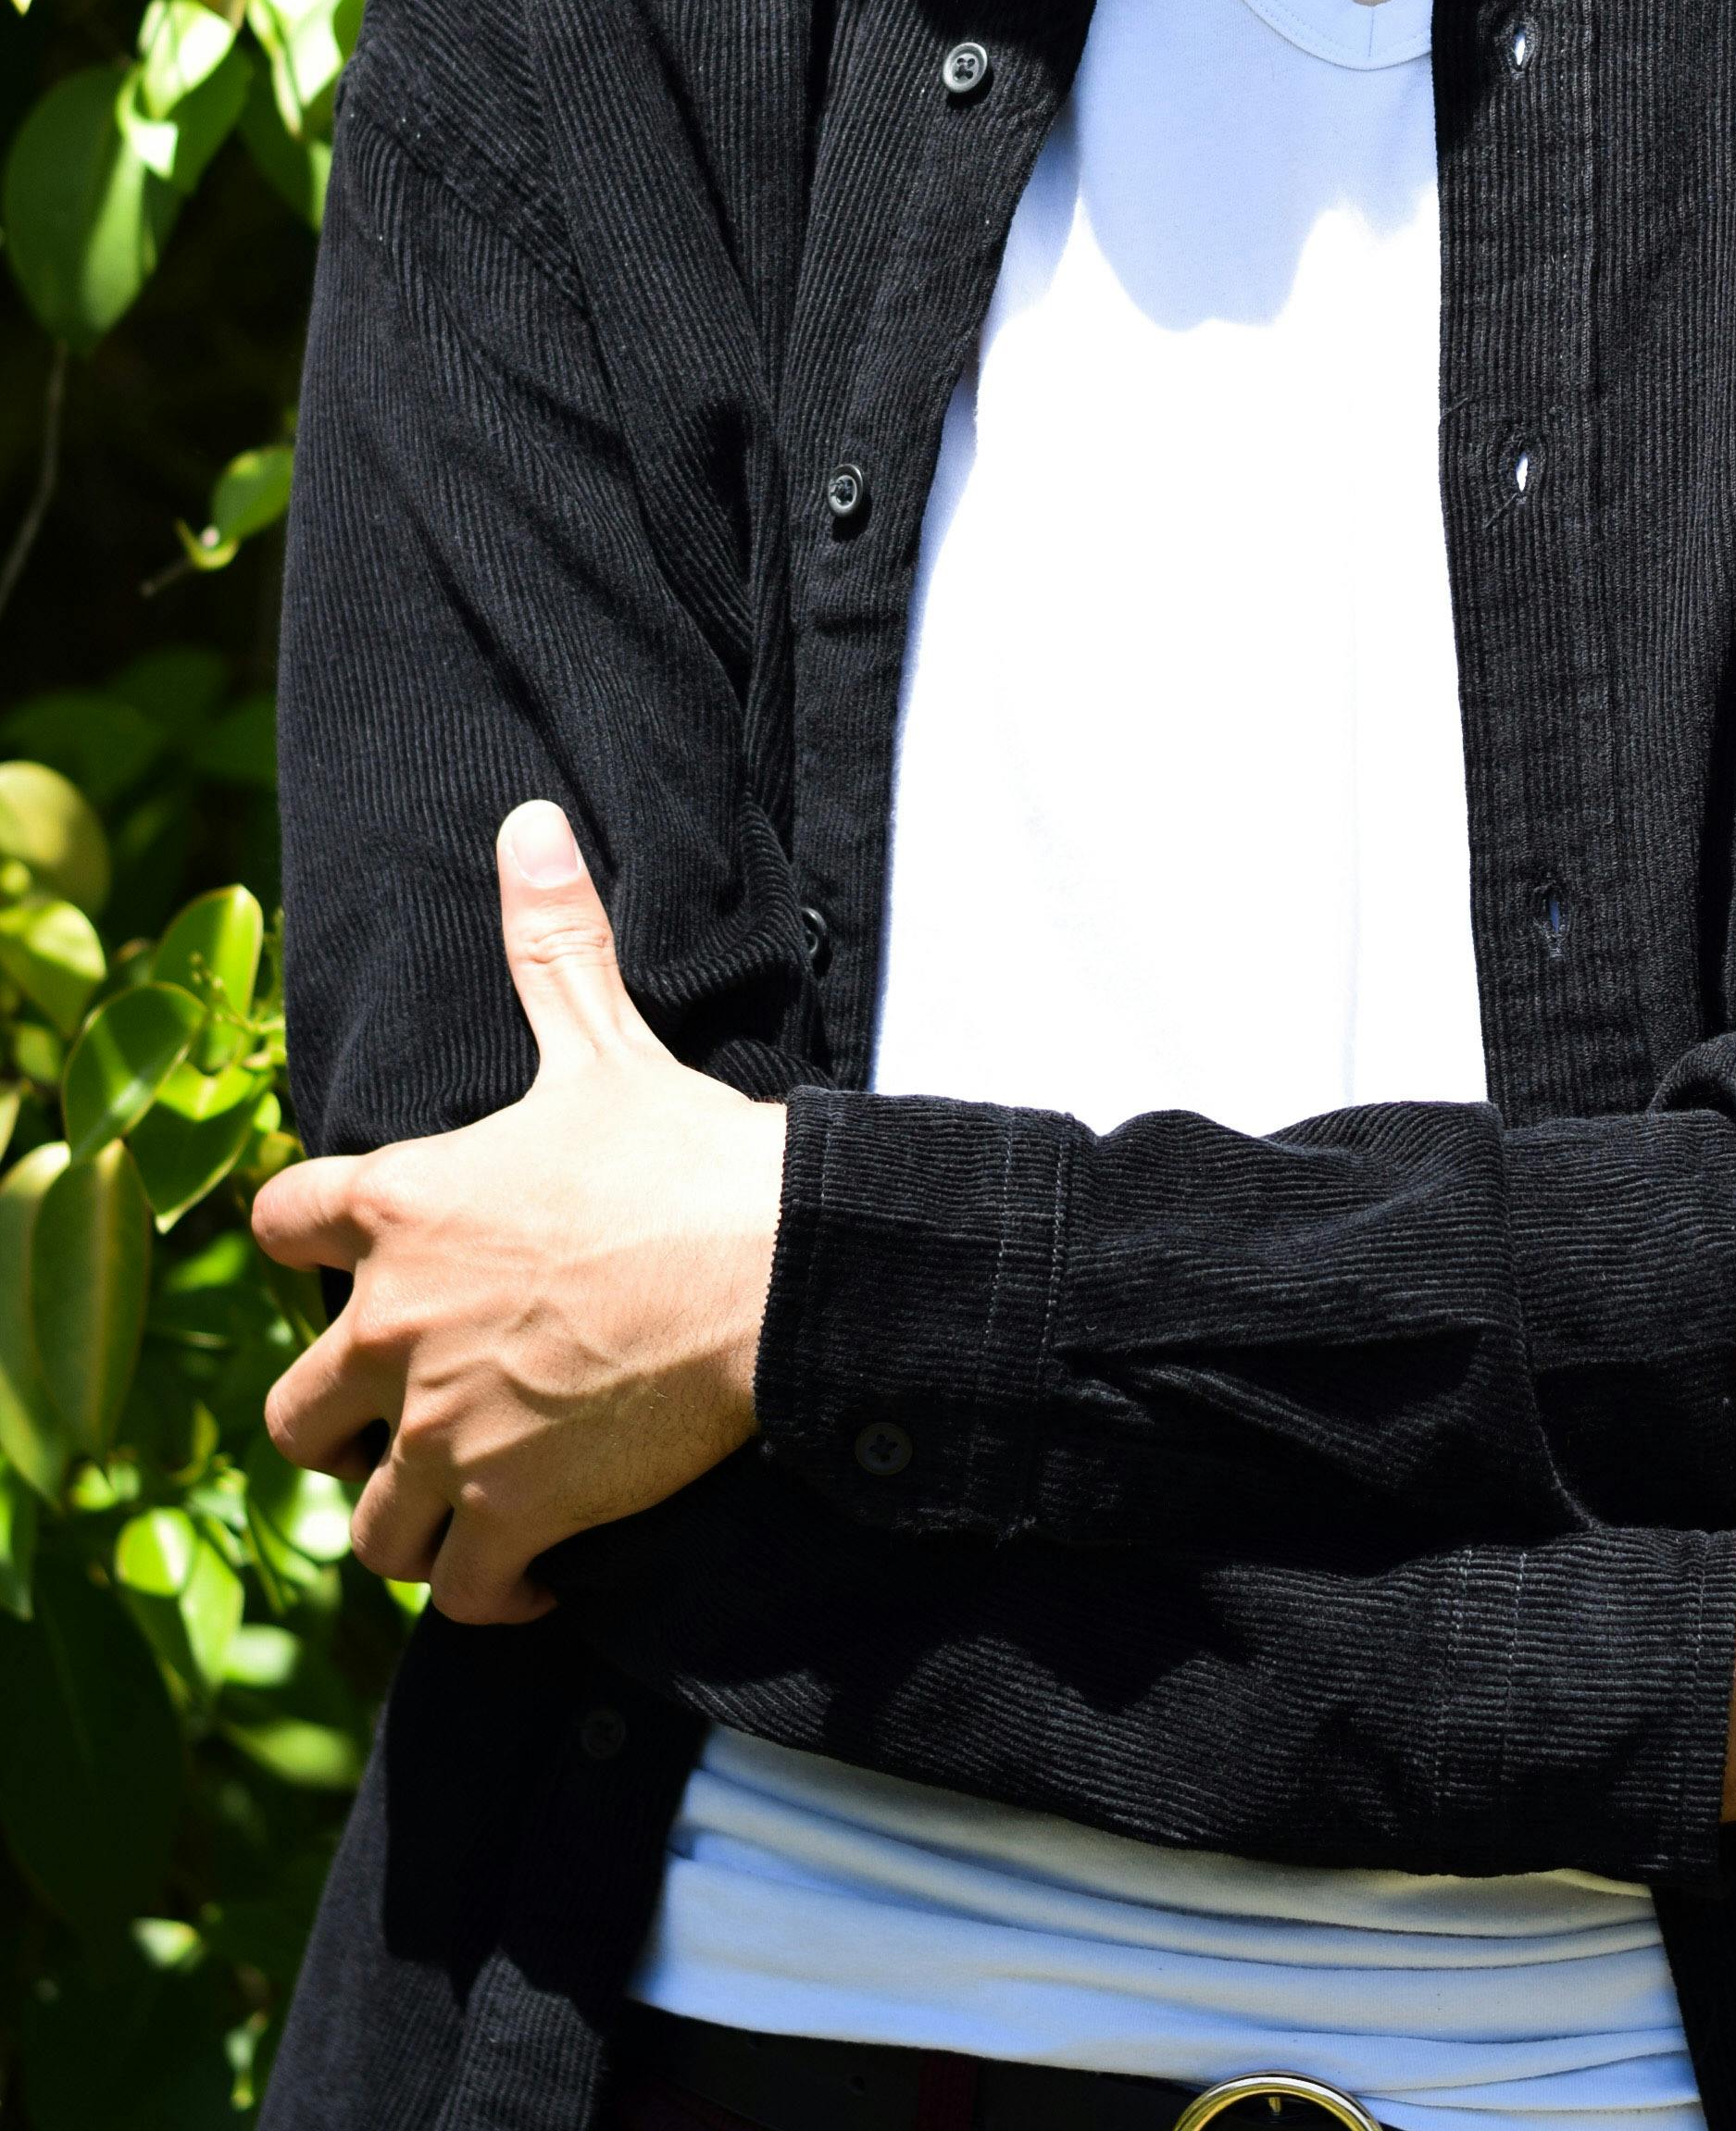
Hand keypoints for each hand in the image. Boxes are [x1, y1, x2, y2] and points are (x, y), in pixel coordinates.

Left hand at [254, 800, 788, 1627]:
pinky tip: (532, 1578)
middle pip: (295, 1416)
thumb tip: (529, 822)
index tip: (337, 1259)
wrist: (769, 1270)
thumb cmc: (680, 1154)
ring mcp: (444, 1434)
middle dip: (339, 1424)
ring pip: (366, 1525)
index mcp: (404, 1207)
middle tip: (403, 1415)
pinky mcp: (506, 1516)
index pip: (285, 1222)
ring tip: (460, 1505)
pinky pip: (458, 1592)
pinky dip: (487, 1595)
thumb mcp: (602, 1042)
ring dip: (405, 1521)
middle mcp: (396, 1330)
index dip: (304, 1240)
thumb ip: (551, 941)